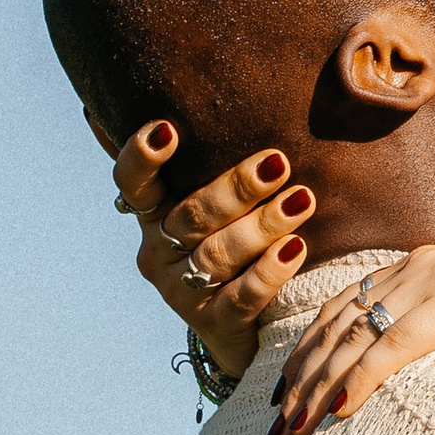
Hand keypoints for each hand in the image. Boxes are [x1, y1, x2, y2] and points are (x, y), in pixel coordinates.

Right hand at [108, 122, 314, 384]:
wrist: (244, 331)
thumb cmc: (232, 249)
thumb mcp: (211, 209)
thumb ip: (200, 161)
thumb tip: (142, 104)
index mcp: (153, 217)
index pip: (133, 184)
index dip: (142, 158)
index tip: (167, 129)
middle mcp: (159, 253)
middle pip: (192, 216)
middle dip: (236, 188)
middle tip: (278, 163)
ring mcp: (183, 292)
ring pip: (217, 255)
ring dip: (261, 226)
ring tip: (301, 201)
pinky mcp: (216, 324)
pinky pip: (242, 296)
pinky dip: (269, 272)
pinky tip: (296, 248)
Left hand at [270, 238, 434, 434]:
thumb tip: (433, 370)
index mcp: (420, 265)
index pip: (343, 309)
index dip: (307, 351)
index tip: (285, 392)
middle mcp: (416, 267)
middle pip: (334, 324)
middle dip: (298, 376)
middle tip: (274, 424)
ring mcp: (432, 282)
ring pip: (351, 339)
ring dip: (315, 386)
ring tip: (293, 428)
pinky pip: (389, 350)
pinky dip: (356, 381)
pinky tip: (336, 412)